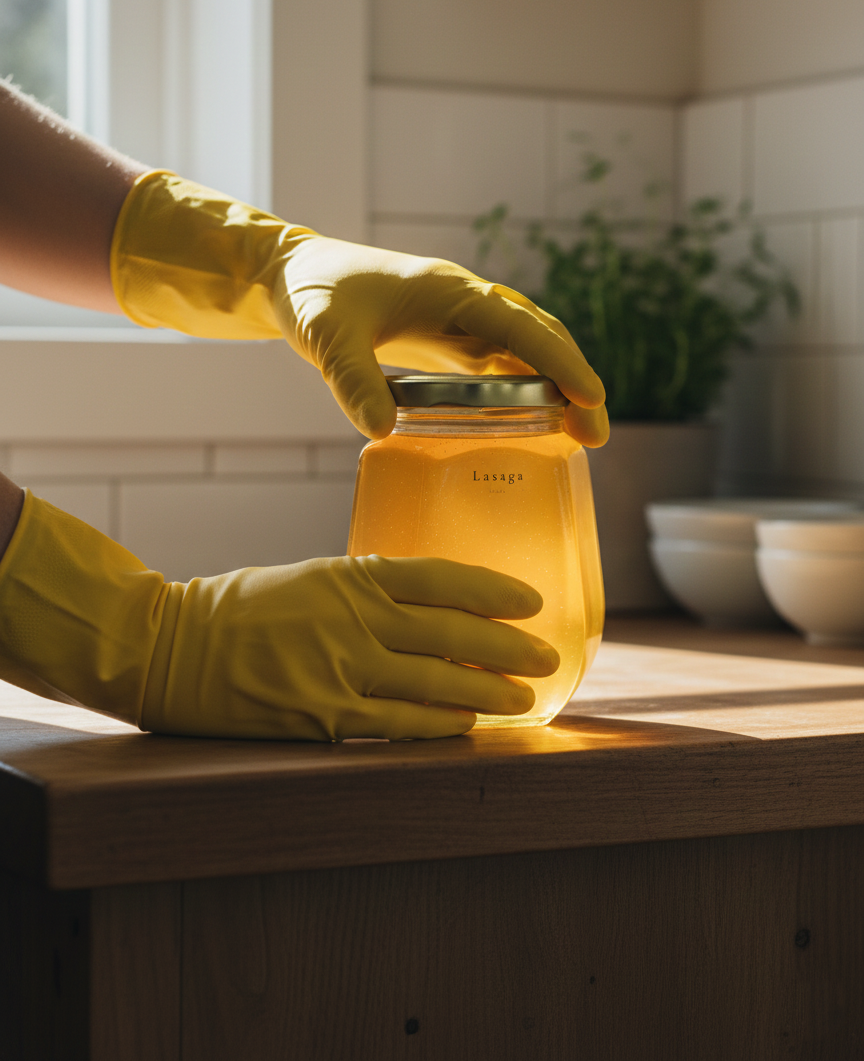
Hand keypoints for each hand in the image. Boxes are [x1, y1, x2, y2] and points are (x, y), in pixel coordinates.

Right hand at [0, 493, 558, 739]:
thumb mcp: (310, 577)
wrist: (169, 645)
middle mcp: (355, 619)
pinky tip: (469, 724)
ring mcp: (342, 670)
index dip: (493, 590)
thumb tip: (428, 610)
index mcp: (351, 575)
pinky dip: (440, 724)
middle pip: (453, 632)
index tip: (530, 601)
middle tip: (547, 656)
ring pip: (436, 682)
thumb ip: (366, 591)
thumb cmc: (239, 606)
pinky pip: (399, 723)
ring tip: (526, 696)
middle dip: (508, 647)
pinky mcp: (324, 717)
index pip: (441, 577)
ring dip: (488, 691)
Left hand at [271, 235, 608, 444]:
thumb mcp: (326, 337)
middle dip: (575, 381)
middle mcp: (466, 302)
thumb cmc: (313, 295)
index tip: (591, 397)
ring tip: (581, 437)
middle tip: (595, 434)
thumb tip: (381, 430)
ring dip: (558, 389)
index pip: (520, 326)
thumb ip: (352, 380)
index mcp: (449, 290)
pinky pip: (501, 365)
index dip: (560, 361)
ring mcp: (461, 320)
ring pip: (527, 352)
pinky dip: (527, 391)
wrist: (294, 276)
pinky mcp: (449, 340)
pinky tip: (538, 424)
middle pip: (540, 338)